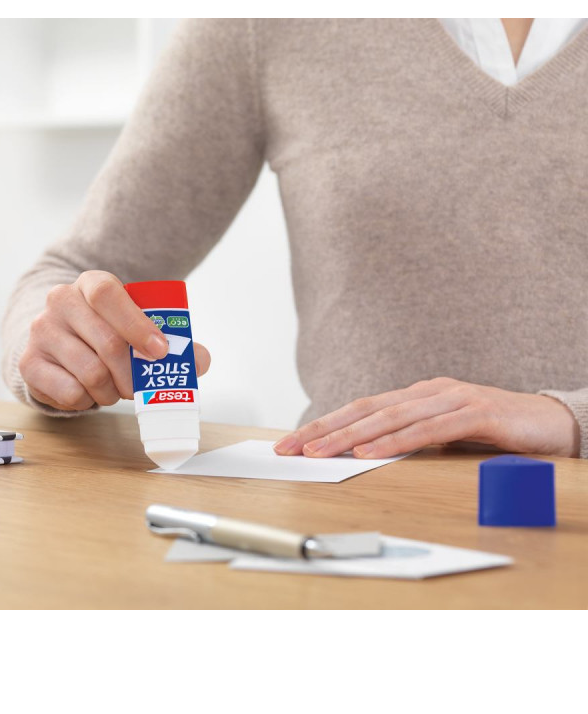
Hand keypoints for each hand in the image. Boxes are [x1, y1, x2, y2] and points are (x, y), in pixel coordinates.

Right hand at [19, 271, 210, 410]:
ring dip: (111, 391)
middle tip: (139, 387)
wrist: (57, 344)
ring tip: (113, 389)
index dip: (137, 325)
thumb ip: (174, 342)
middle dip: (133, 374)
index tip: (160, 352)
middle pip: (107, 343)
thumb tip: (199, 360)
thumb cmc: (105, 334)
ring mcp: (41, 330)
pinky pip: (70, 392)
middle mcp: (61, 300)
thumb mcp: (137, 329)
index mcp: (91, 284)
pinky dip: (88, 401)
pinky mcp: (29, 362)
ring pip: (91, 373)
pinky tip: (88, 392)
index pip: (109, 295)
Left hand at [273, 377, 579, 458]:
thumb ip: (409, 438)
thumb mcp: (443, 434)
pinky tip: (371, 452)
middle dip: (324, 429)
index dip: (323, 424)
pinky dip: (397, 440)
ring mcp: (451, 398)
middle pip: (365, 409)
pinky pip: (429, 428)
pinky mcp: (477, 412)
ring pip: (390, 417)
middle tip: (291, 448)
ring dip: (351, 436)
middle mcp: (427, 392)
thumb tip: (364, 453)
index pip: (359, 408)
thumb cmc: (494, 430)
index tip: (291, 442)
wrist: (552, 422)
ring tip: (320, 451)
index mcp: (415, 396)